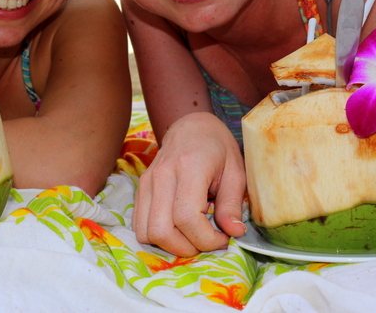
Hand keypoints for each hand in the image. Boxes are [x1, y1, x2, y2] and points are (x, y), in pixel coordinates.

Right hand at [133, 112, 246, 256]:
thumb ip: (232, 204)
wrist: (192, 126)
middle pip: (161, 230)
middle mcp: (162, 175)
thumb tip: (234, 233)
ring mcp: (147, 182)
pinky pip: (139, 225)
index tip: (223, 238)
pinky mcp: (140, 189)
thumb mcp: (236, 172)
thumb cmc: (218, 147)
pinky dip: (157, 236)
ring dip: (170, 245)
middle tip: (207, 240)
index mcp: (189, 167)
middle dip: (186, 248)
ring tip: (192, 235)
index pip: (186, 218)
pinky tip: (178, 228)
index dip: (206, 239)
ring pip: (146, 232)